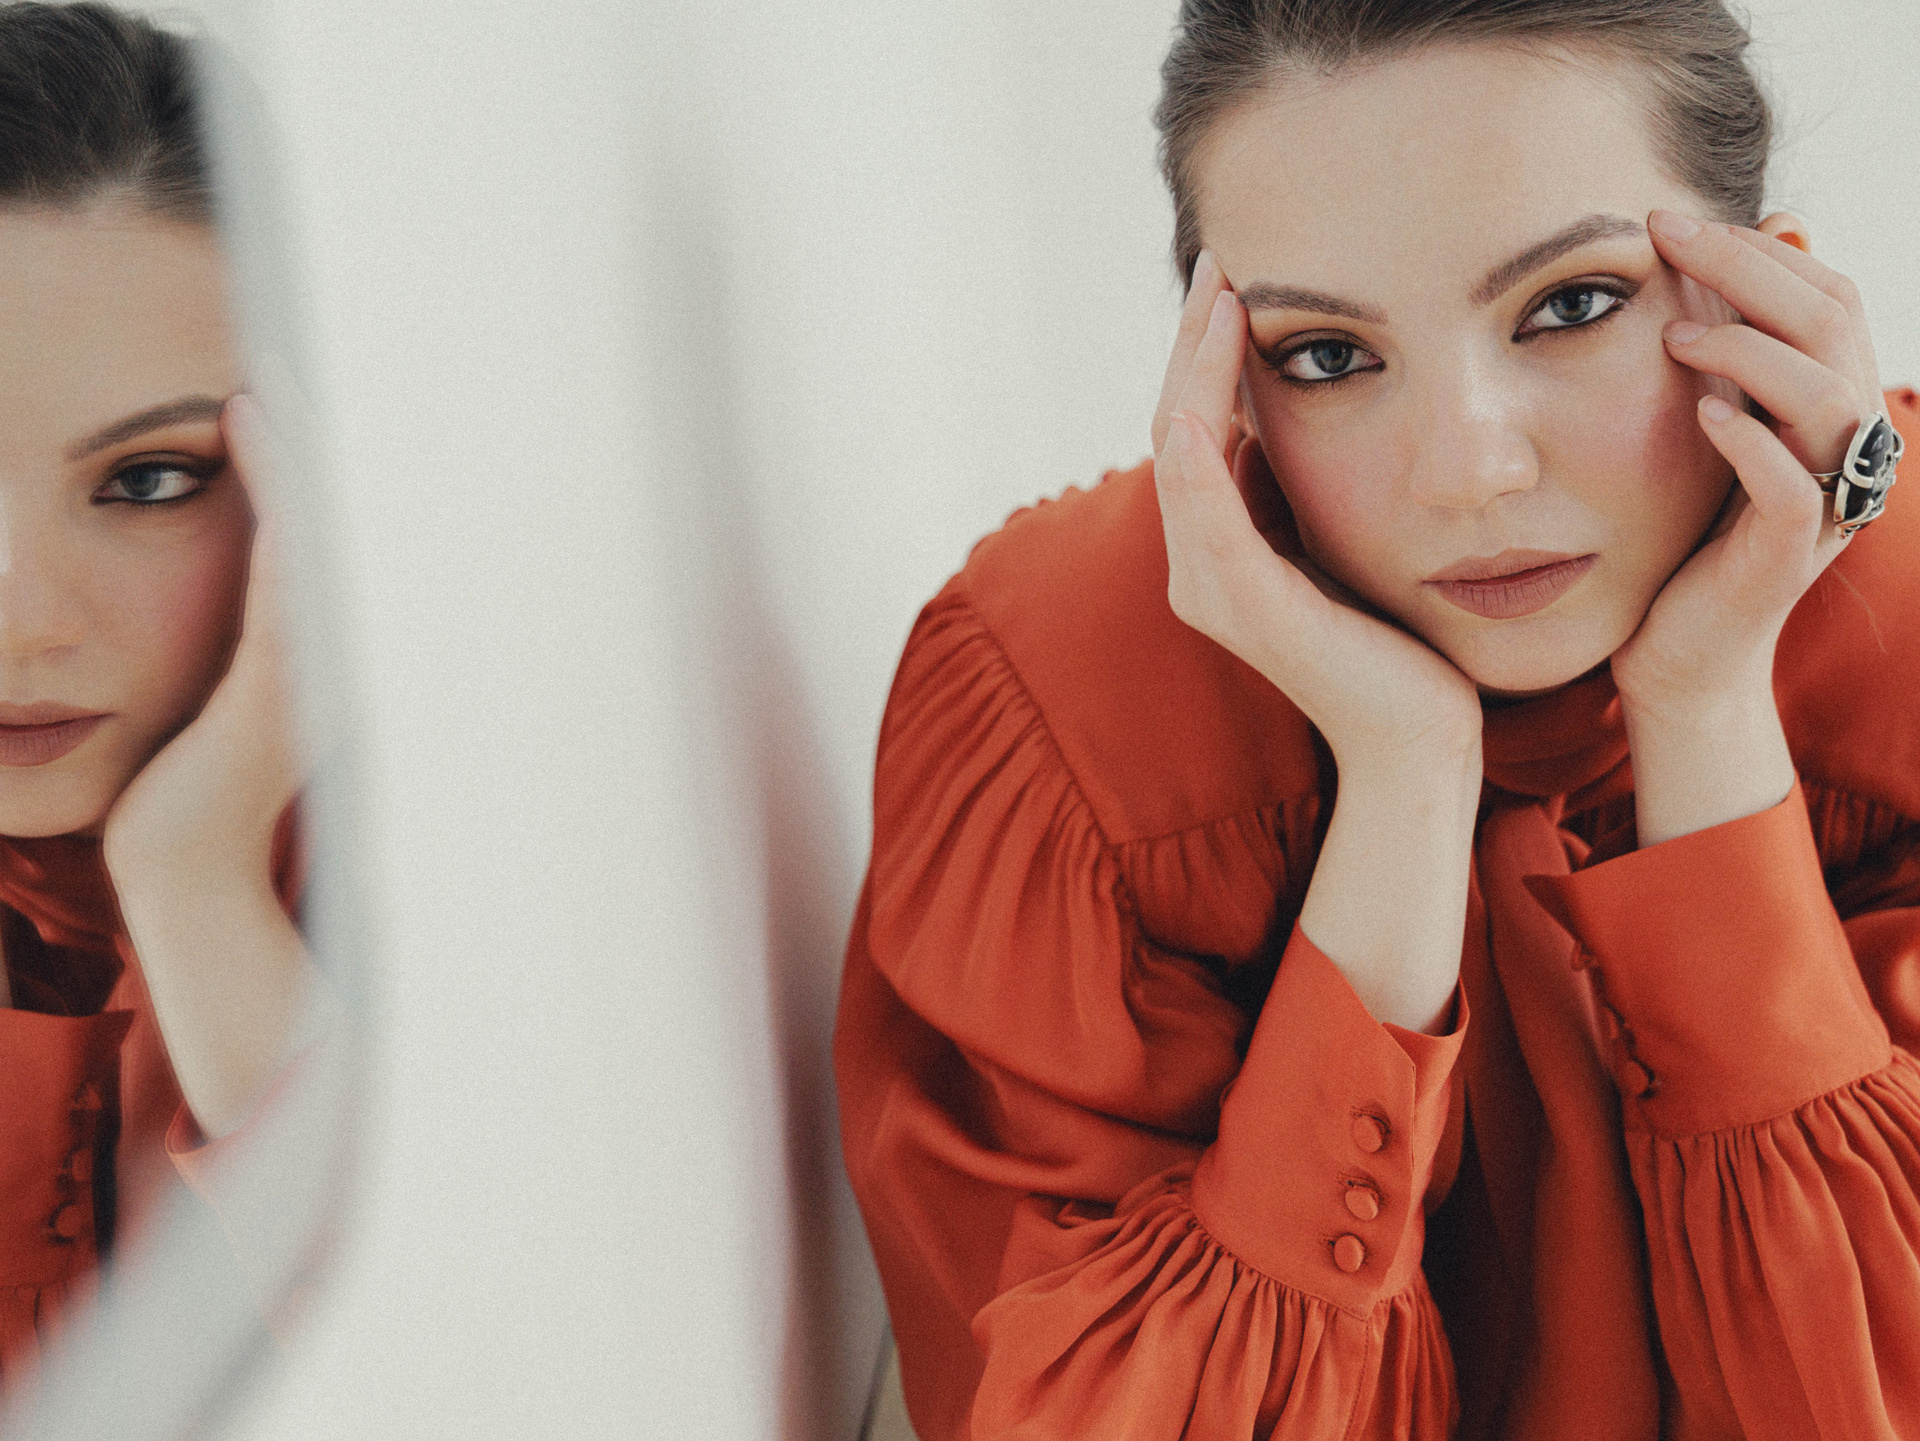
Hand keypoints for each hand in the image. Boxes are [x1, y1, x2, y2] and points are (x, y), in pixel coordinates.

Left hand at [103, 394, 297, 891]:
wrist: (184, 874)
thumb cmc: (190, 795)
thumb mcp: (232, 705)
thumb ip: (259, 651)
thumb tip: (260, 596)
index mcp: (335, 656)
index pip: (338, 538)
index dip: (326, 462)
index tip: (300, 391)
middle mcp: (341, 652)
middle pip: (347, 521)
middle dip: (325, 434)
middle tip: (292, 349)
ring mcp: (317, 662)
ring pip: (322, 523)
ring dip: (299, 437)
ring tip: (272, 367)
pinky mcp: (276, 674)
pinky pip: (281, 556)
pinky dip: (271, 482)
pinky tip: (246, 424)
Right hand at [1152, 252, 1482, 772]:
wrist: (1422, 735)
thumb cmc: (1400, 641)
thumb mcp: (1346, 539)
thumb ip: (1308, 486)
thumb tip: (1305, 409)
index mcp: (1217, 546)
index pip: (1192, 425)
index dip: (1205, 349)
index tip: (1233, 276)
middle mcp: (1196, 565)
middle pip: (1175, 426)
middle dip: (1193, 342)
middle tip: (1219, 262)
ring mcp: (1212, 587)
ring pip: (1181, 453)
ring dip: (1194, 372)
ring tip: (1219, 299)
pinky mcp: (1246, 606)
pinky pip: (1206, 514)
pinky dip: (1198, 455)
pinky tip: (1206, 399)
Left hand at [1613, 212, 1884, 709]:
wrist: (1680, 655)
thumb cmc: (1689, 535)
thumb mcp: (1717, 424)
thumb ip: (1744, 344)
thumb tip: (1777, 228)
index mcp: (1837, 406)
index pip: (1827, 298)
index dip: (1760, 250)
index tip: (1675, 221)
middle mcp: (1848, 446)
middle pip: (1833, 327)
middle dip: (1748, 270)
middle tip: (1665, 238)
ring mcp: (1826, 502)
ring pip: (1829, 395)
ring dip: (1750, 350)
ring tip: (1673, 338)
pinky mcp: (1787, 556)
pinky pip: (1792, 487)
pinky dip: (1751, 440)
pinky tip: (1702, 415)